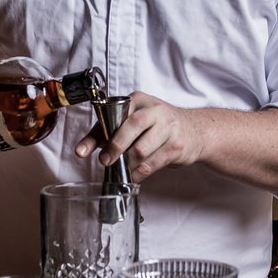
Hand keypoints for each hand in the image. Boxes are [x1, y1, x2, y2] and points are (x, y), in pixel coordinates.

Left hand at [74, 91, 207, 182]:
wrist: (196, 130)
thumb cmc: (159, 125)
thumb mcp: (136, 119)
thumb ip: (109, 130)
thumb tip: (83, 149)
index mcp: (139, 100)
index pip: (113, 114)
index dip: (96, 134)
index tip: (82, 151)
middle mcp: (155, 111)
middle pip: (131, 127)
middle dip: (115, 147)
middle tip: (105, 161)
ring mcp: (168, 128)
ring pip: (141, 150)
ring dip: (128, 164)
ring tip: (122, 170)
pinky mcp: (176, 146)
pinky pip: (152, 164)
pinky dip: (139, 173)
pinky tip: (134, 176)